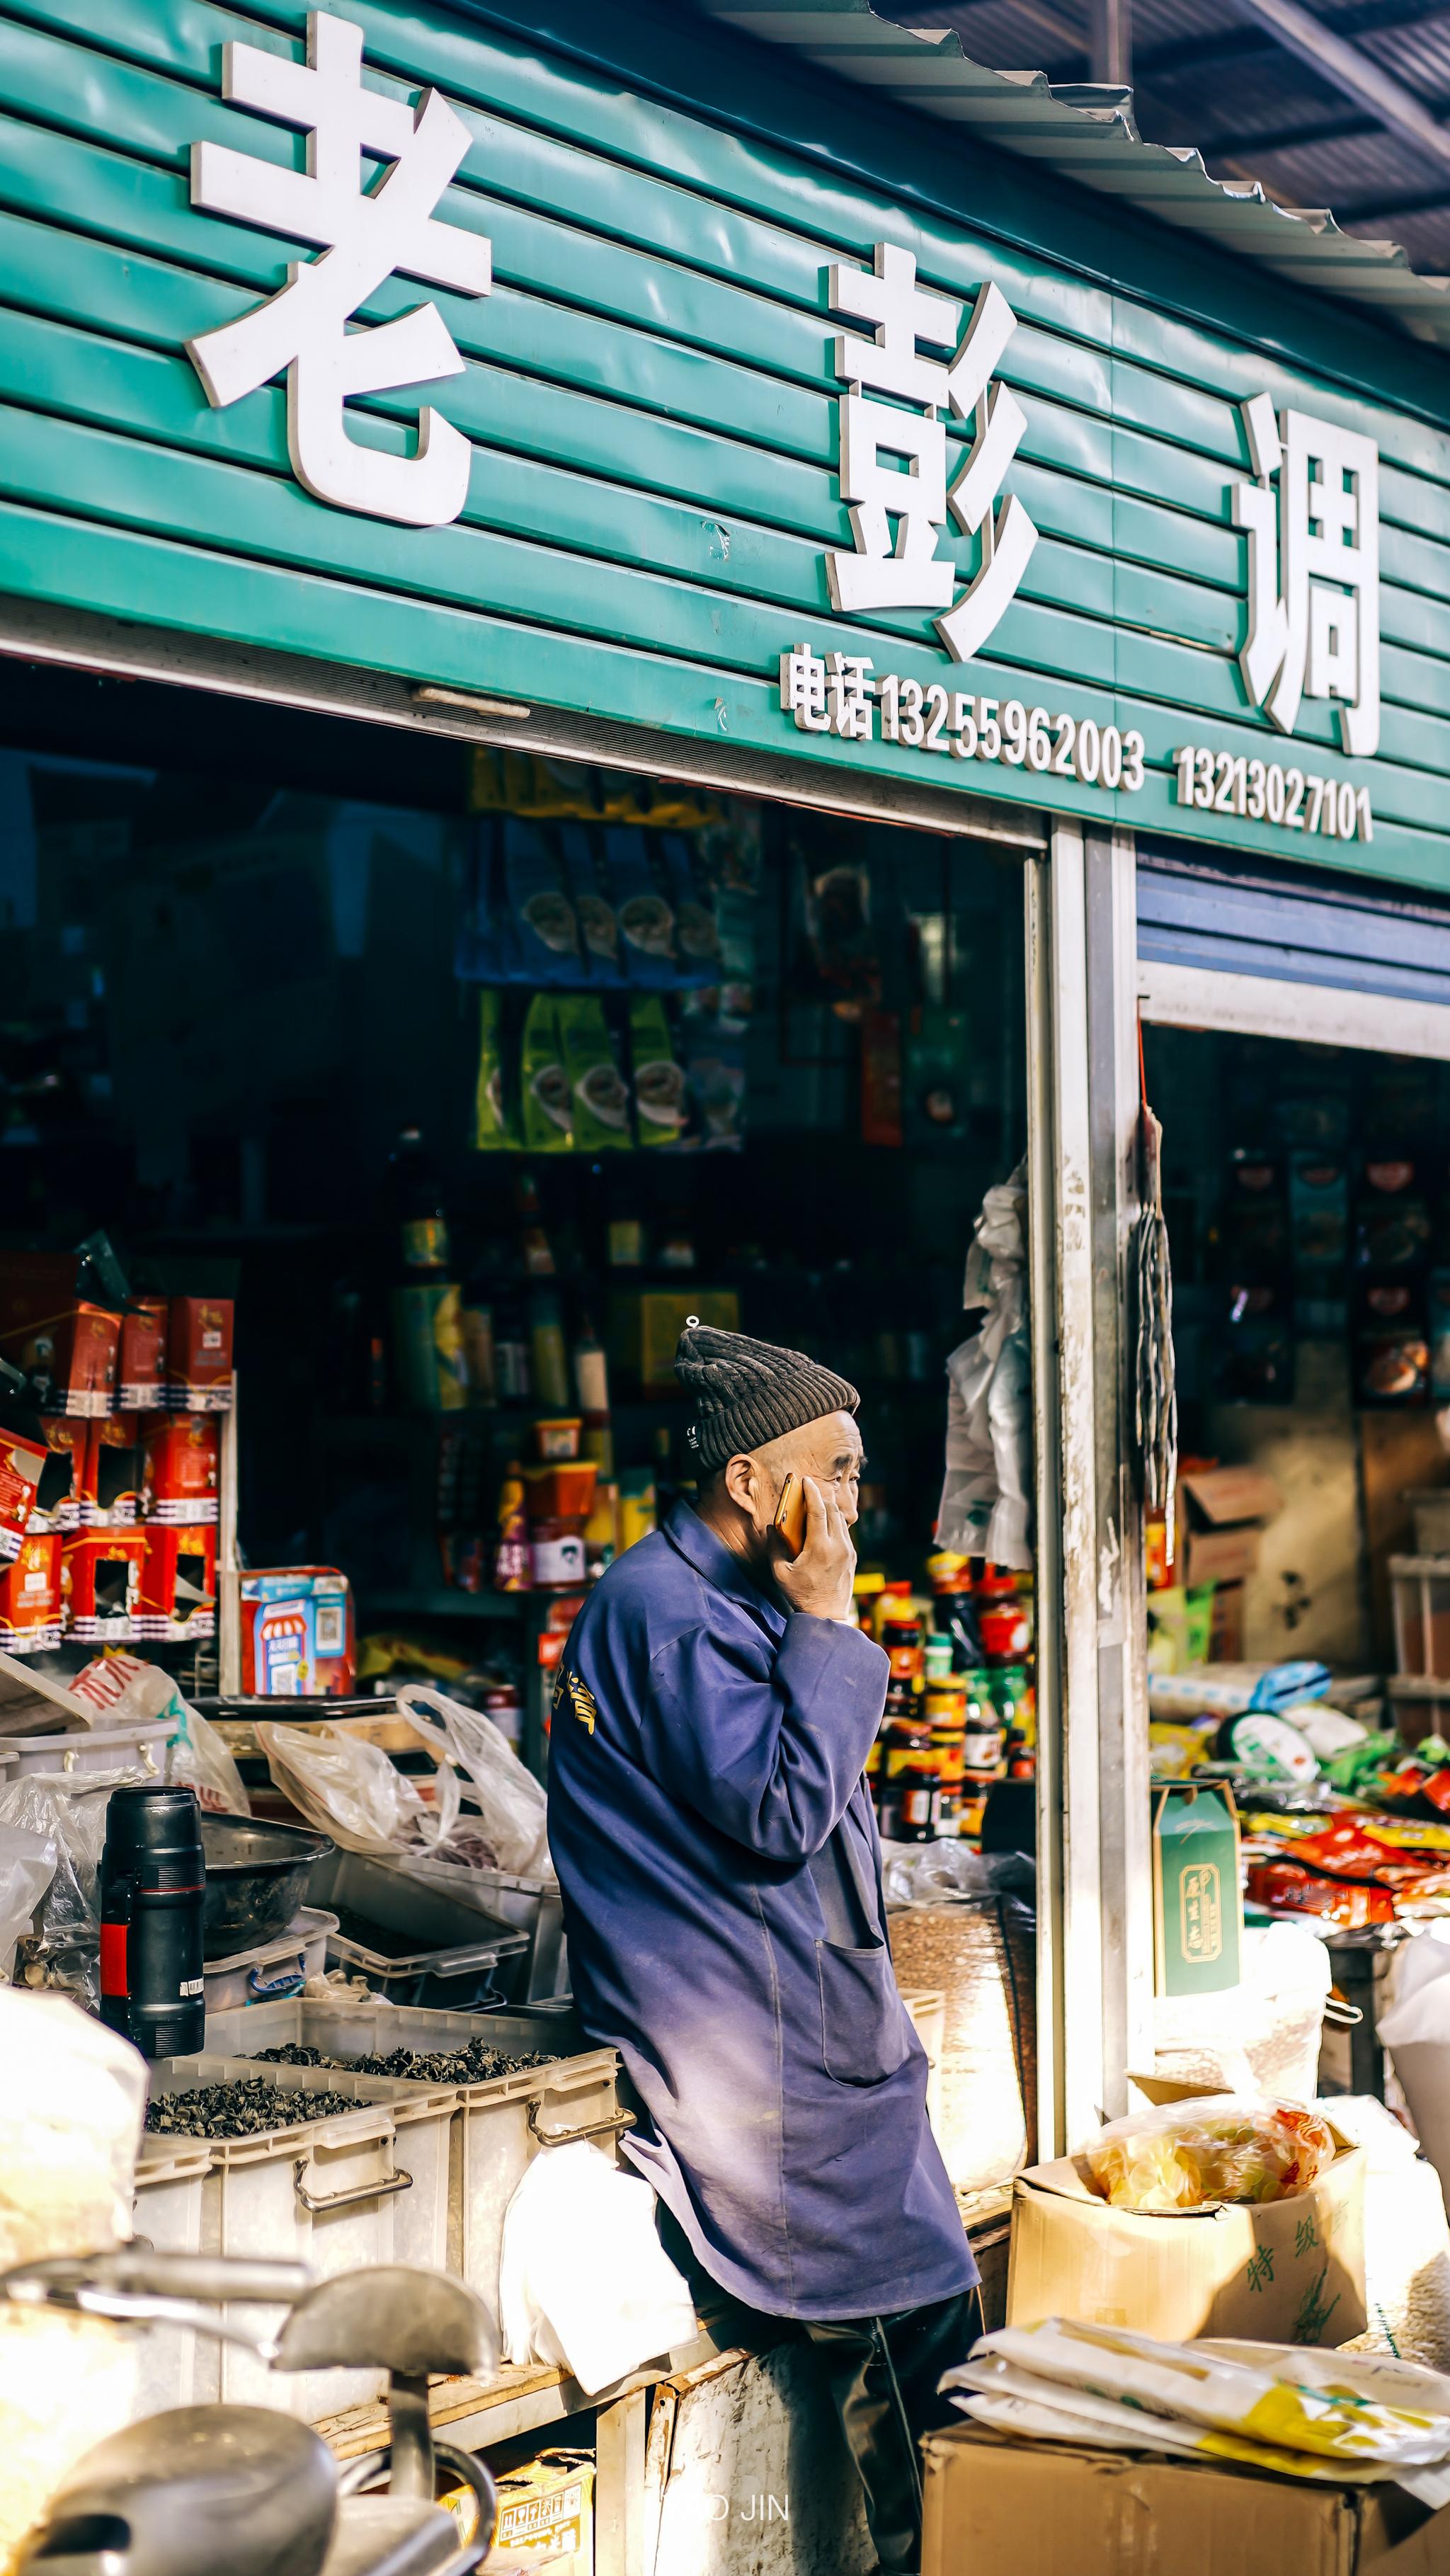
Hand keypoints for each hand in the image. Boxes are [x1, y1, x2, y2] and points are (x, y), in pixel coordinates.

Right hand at [772, 1477, 855, 1620]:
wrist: (827, 1616)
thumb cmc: (801, 1595)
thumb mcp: (780, 1574)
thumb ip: (774, 1548)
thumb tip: (771, 1528)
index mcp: (820, 1548)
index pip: (818, 1511)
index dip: (811, 1492)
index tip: (806, 1480)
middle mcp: (838, 1546)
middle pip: (832, 1510)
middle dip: (819, 1498)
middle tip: (807, 1493)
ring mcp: (848, 1551)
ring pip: (841, 1519)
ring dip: (828, 1510)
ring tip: (814, 1507)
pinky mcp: (852, 1556)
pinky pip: (844, 1531)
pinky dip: (833, 1523)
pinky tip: (822, 1527)